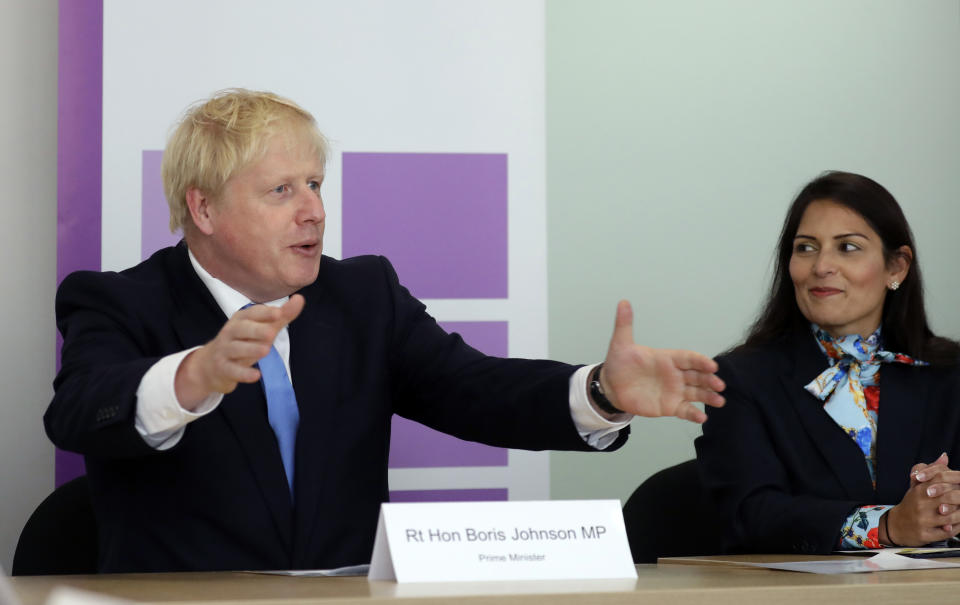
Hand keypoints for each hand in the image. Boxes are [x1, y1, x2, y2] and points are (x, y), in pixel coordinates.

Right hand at [174, 295, 305, 408]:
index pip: (252, 313)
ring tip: (265, 350)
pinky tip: (256, 375)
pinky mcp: (222, 368)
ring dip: (250, 349)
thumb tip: (300, 299)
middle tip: (271, 333)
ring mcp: (224, 350)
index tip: (278, 313)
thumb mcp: (261, 329)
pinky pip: (232, 370)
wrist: (211, 365)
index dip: (264, 313)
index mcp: (241, 319)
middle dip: (256, 330)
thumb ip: (281, 316)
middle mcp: (230, 332)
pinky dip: (243, 373)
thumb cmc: (243, 343)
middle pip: (242, 329)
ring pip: (236, 348)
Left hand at [596, 300, 724, 422]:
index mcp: (667, 358)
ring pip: (696, 393)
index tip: (711, 365)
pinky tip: (702, 417)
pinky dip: (694, 414)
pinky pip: (685, 410)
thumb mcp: (620, 344)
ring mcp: (674, 390)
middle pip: (697, 376)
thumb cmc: (619, 364)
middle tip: (719, 384)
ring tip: (719, 401)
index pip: (688, 358)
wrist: (611, 387)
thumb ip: (624, 324)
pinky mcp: (670, 406)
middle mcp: (675, 374)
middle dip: (709, 380)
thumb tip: (623, 302)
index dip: (700, 361)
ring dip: (708, 397)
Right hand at [910, 453, 959, 531]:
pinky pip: (947, 532)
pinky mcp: (925, 535)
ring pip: (951, 517)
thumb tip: (944, 457)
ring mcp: (922, 520)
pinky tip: (959, 524)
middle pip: (949, 497)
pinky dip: (957, 528)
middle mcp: (920, 504)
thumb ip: (932, 471)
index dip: (955, 481)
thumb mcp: (918, 486)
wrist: (895, 525)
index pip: (941, 478)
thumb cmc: (911, 504)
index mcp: (919, 490)